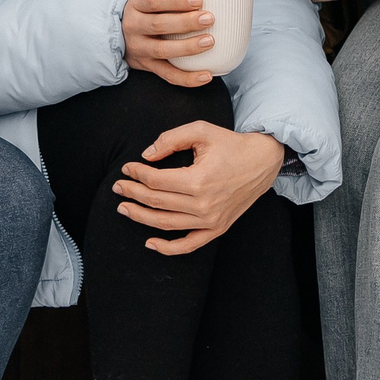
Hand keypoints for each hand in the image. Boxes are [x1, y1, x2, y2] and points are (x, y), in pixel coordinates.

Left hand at [113, 123, 284, 254]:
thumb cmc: (230, 144)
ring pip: (166, 224)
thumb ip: (170, 139)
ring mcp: (211, 220)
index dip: (137, 174)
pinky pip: (189, 245)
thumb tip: (146, 156)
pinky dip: (168, 248)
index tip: (126, 168)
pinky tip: (149, 243)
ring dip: (140, 217)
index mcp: (199, 180)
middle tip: (117, 187)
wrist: (262, 162)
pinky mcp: (217, 228)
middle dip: (132, 194)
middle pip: (157, 202)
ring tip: (123, 208)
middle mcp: (204, 204)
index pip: (156, 181)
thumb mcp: (201, 131)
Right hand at [123, 0, 217, 88]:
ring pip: (162, 50)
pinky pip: (168, 75)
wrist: (118, 33)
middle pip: (158, 25)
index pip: (153, 1)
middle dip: (186, 22)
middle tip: (209, 18)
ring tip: (209, 41)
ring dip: (188, 47)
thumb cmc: (146, 12)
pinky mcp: (146, 67)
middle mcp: (133, 27)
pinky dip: (188, 78)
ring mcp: (139, 49)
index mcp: (136, 5)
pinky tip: (207, 75)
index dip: (176, 0)